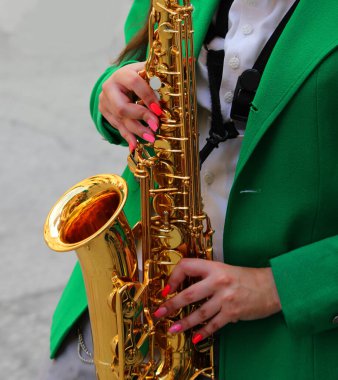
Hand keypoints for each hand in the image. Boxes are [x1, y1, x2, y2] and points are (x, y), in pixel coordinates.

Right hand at [99, 62, 162, 150]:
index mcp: (121, 75)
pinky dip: (128, 137)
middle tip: (156, 126)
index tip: (159, 109)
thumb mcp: (145, 72)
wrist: (119, 81)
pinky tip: (134, 146)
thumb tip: (172, 86)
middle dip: (141, 117)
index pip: (134, 83)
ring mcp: (105, 102)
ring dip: (137, 131)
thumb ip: (156, 77)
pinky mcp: (105, 113)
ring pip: (120, 120)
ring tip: (151, 138)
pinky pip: (117, 127)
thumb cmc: (138, 77)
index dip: (147, 96)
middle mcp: (110, 88)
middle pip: (122, 107)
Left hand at [154, 259, 280, 342]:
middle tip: (159, 313)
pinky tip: (195, 337)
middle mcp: (218, 281)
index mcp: (215, 267)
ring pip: (199, 313)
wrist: (273, 286)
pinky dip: (203, 332)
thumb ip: (207, 275)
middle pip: (189, 294)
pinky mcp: (233, 313)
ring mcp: (226, 298)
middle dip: (171, 305)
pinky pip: (214, 324)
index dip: (174, 277)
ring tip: (173, 329)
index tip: (167, 289)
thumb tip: (186, 286)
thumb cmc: (247, 277)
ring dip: (184, 323)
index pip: (187, 266)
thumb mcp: (225, 269)